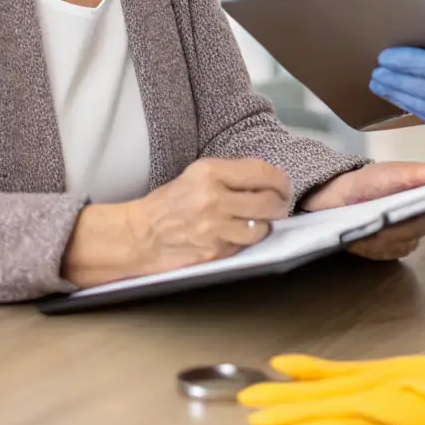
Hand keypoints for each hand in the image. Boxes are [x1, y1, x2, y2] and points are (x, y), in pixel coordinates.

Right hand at [124, 158, 291, 273]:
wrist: (140, 235)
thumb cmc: (169, 203)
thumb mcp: (196, 175)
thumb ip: (231, 175)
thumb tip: (268, 180)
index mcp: (209, 172)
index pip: (261, 172)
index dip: (280, 180)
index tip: (284, 185)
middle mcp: (213, 198)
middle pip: (268, 202)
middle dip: (280, 204)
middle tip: (280, 205)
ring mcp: (214, 228)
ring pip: (261, 228)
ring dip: (264, 225)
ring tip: (256, 221)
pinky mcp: (214, 252)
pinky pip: (244, 246)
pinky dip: (246, 241)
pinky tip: (236, 234)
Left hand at [301, 158, 424, 260]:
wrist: (340, 197)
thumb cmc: (373, 180)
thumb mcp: (403, 171)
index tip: (417, 207)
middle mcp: (421, 219)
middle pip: (419, 228)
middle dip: (398, 222)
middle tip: (380, 213)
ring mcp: (406, 237)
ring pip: (405, 244)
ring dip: (384, 236)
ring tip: (368, 224)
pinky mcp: (391, 251)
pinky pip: (392, 254)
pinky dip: (376, 247)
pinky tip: (365, 237)